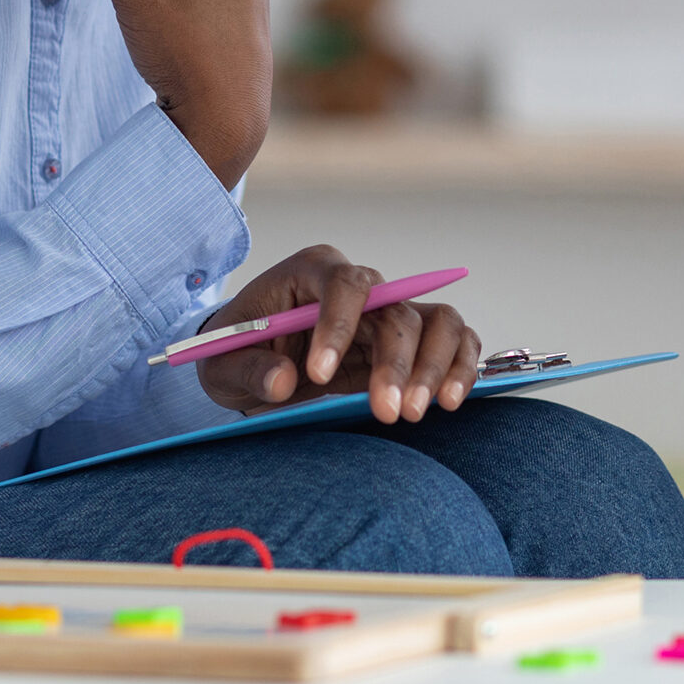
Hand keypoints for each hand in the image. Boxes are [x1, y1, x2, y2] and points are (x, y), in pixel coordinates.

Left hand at [197, 246, 481, 423]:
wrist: (255, 359)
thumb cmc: (238, 350)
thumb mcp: (222, 362)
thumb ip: (249, 370)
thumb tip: (284, 381)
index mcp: (314, 271)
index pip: (343, 284)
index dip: (338, 325)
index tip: (319, 375)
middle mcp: (363, 285)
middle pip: (398, 309)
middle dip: (395, 362)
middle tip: (387, 412)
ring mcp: (392, 311)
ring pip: (438, 321)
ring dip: (436, 365)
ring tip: (417, 411)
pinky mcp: (412, 340)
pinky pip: (455, 341)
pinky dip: (461, 367)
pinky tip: (450, 399)